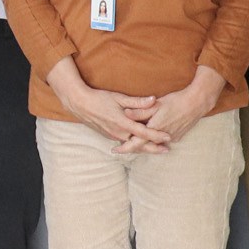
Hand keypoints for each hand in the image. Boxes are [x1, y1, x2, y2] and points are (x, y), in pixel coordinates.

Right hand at [44, 57, 169, 148]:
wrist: (80, 104)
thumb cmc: (99, 99)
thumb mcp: (119, 98)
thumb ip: (137, 102)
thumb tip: (154, 99)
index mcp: (123, 124)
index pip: (144, 132)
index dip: (157, 135)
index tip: (168, 137)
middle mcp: (118, 133)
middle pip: (140, 144)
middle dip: (154, 148)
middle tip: (167, 150)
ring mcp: (113, 136)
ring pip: (132, 145)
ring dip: (144, 148)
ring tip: (157, 149)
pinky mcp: (109, 136)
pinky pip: (125, 143)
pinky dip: (134, 145)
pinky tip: (140, 145)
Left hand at [120, 66, 226, 153]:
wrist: (197, 103)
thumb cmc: (175, 101)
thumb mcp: (155, 104)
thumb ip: (140, 111)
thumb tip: (125, 113)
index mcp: (154, 128)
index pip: (135, 142)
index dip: (124, 148)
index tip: (114, 150)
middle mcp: (162, 137)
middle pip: (144, 146)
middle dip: (132, 147)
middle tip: (119, 149)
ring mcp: (171, 138)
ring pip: (154, 144)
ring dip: (144, 144)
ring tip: (133, 142)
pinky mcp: (178, 137)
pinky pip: (163, 141)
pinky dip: (156, 140)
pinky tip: (152, 137)